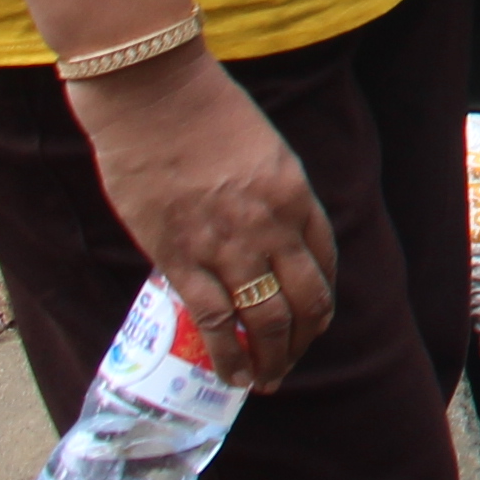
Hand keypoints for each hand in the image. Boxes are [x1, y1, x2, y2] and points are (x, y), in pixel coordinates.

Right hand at [70, 53, 340, 389]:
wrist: (154, 98)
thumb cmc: (205, 114)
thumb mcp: (263, 151)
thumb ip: (271, 196)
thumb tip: (268, 235)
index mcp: (297, 195)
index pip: (325, 261)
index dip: (323, 297)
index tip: (315, 317)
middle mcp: (272, 226)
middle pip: (305, 300)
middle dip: (303, 339)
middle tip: (294, 361)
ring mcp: (228, 246)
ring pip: (266, 321)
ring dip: (272, 359)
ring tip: (267, 381)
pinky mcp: (180, 260)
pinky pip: (215, 322)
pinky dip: (229, 355)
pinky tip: (233, 375)